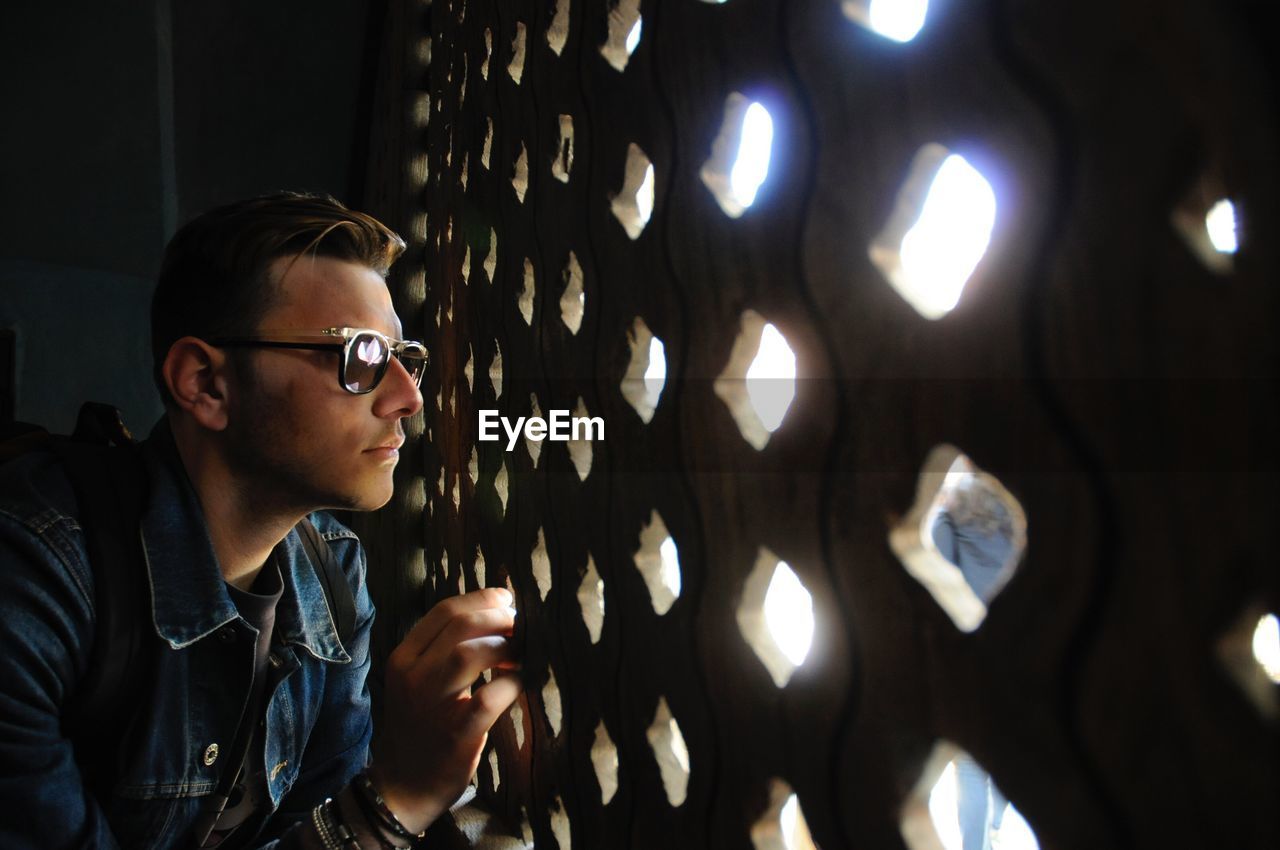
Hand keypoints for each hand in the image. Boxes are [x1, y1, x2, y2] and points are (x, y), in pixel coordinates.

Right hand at [368, 587, 520, 831]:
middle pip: (460, 625)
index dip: (481, 600)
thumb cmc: (419, 727)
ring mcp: (432, 704)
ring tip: (519, 655)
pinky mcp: (455, 733)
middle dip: (498, 618)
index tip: (506, 601)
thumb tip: (495, 615)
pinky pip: (489, 698)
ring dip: (503, 646)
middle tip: (520, 625)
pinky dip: (510, 685)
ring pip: (469, 653)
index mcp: (403, 658)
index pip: (444, 611)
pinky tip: (519, 683)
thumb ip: (442, 649)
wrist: (401, 787)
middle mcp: (413, 676)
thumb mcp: (417, 680)